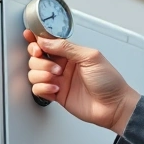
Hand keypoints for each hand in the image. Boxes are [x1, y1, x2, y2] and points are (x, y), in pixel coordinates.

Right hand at [24, 29, 140, 134]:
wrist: (114, 106)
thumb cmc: (109, 81)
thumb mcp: (91, 57)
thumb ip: (67, 47)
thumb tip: (46, 41)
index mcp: (71, 53)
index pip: (48, 43)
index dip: (36, 39)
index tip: (29, 36)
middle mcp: (63, 65)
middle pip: (37, 58)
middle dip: (39, 59)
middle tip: (51, 64)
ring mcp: (59, 80)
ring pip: (34, 72)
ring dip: (41, 73)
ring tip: (56, 77)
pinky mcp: (57, 95)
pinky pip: (38, 89)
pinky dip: (42, 87)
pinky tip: (55, 88)